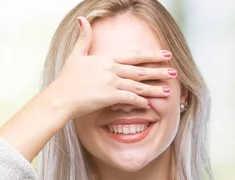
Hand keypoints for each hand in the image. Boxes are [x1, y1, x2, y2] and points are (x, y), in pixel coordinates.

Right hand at [49, 16, 176, 119]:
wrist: (60, 98)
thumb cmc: (67, 79)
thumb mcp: (75, 55)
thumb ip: (84, 38)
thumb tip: (82, 19)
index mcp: (106, 58)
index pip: (134, 55)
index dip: (151, 55)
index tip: (166, 55)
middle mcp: (111, 69)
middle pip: (140, 69)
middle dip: (159, 70)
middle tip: (174, 72)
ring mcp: (111, 82)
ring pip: (139, 85)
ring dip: (154, 88)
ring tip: (168, 90)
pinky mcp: (110, 96)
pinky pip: (130, 99)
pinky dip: (141, 102)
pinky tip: (150, 104)